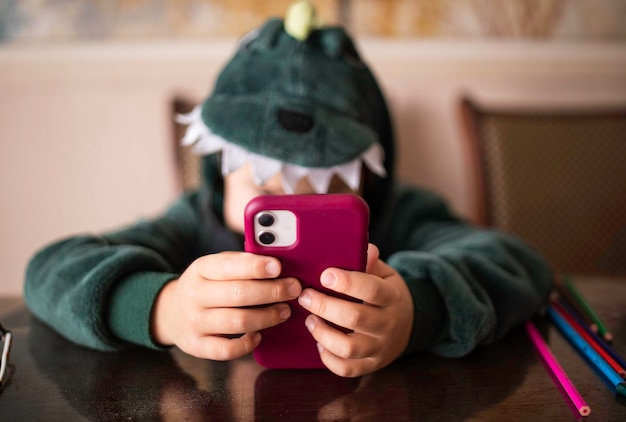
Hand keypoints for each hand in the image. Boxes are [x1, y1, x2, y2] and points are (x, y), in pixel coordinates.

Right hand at [152, 252, 301, 360]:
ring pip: (238, 321)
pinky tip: (259, 335)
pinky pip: (227, 350)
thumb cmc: (206, 285)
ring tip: (284, 311)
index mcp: (201, 269)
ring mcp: (194, 322)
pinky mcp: (196, 346)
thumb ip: (241, 263)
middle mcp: (194, 295)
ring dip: (268, 316)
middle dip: (272, 291)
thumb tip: (277, 264)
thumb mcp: (215, 267)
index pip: (229, 265)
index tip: (278, 267)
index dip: (256, 267)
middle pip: (239, 294)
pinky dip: (247, 343)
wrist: (170, 311)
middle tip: (294, 289)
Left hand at [297, 244, 413, 376]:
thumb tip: (365, 249)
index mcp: (392, 297)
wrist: (409, 325)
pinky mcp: (371, 364)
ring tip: (310, 320)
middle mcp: (387, 324)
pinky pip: (347, 369)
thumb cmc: (387, 295)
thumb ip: (371, 263)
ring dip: (323, 334)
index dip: (347, 282)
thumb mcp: (385, 275)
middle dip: (325, 306)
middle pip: (355, 318)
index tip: (325, 275)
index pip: (372, 289)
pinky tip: (319, 342)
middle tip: (305, 296)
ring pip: (348, 348)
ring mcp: (380, 347)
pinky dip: (328, 358)